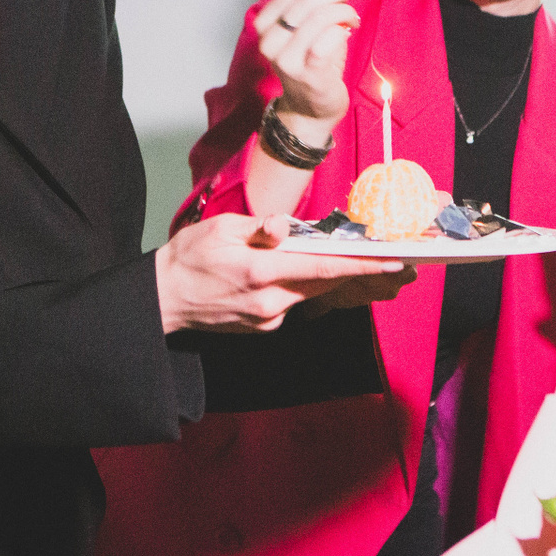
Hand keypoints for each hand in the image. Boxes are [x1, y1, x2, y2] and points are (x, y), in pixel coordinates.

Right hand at [154, 212, 412, 332]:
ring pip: (310, 292)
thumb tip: (285, 228)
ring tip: (330, 256)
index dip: (361, 265)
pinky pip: (293, 302)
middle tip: (382, 255)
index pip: (322, 268)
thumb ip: (259, 228)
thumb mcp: (222, 229)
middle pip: (324, 281)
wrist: (164, 299)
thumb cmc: (190, 257)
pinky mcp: (264, 327)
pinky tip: (286, 272)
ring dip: (323, 274)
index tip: (391, 261)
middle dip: (353, 268)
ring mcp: (267, 319)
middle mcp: (269, 302)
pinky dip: (298, 286)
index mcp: (260, 272)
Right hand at [251, 0, 368, 140]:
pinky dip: (342, 28)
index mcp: (267, 21)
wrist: (311, 108)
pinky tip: (348, 30)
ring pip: (317, 15)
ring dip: (343, 8)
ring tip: (353, 15)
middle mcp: (269, 38)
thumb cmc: (316, 62)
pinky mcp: (305, 72)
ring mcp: (284, 57)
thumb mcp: (321, 20)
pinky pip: (326, 39)